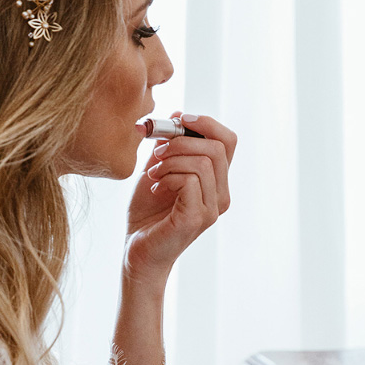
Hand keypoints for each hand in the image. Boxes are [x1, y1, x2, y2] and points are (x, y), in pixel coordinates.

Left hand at [124, 112, 235, 285]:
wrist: (136, 249)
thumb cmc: (147, 212)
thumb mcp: (158, 169)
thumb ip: (169, 145)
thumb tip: (177, 114)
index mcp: (216, 181)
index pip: (228, 140)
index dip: (206, 122)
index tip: (178, 119)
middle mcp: (221, 195)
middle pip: (218, 147)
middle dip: (183, 139)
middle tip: (157, 151)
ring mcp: (212, 208)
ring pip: (204, 162)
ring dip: (171, 160)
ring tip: (153, 173)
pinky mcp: (198, 218)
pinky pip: (190, 180)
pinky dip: (168, 176)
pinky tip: (155, 188)